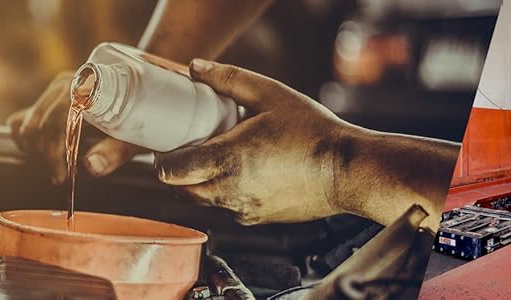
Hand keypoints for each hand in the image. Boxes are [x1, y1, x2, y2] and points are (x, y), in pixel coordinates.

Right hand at [7, 72, 145, 184]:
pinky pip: (21, 121)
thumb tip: (90, 166)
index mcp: (85, 88)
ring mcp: (53, 91)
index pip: (56, 119)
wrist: (143, 99)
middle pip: (38, 124)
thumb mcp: (132, 139)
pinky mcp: (45, 101)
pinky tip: (44, 152)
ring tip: (57, 165)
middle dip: (46, 155)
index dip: (54, 151)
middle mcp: (65, 85)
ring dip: (36, 149)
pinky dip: (26, 140)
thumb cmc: (141, 120)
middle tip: (60, 176)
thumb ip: (112, 152)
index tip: (60, 176)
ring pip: (26, 124)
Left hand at [156, 59, 351, 224]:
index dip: (162, 160)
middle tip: (187, 151)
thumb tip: (197, 69)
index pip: (170, 172)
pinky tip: (244, 172)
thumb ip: (229, 80)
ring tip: (217, 158)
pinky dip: (225, 193)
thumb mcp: (270, 94)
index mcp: (226, 161)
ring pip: (204, 201)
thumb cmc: (313, 133)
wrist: (349, 171)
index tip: (168, 147)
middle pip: (181, 191)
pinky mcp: (257, 218)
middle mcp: (229, 192)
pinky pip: (228, 208)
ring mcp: (243, 209)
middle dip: (177, 173)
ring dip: (200, 184)